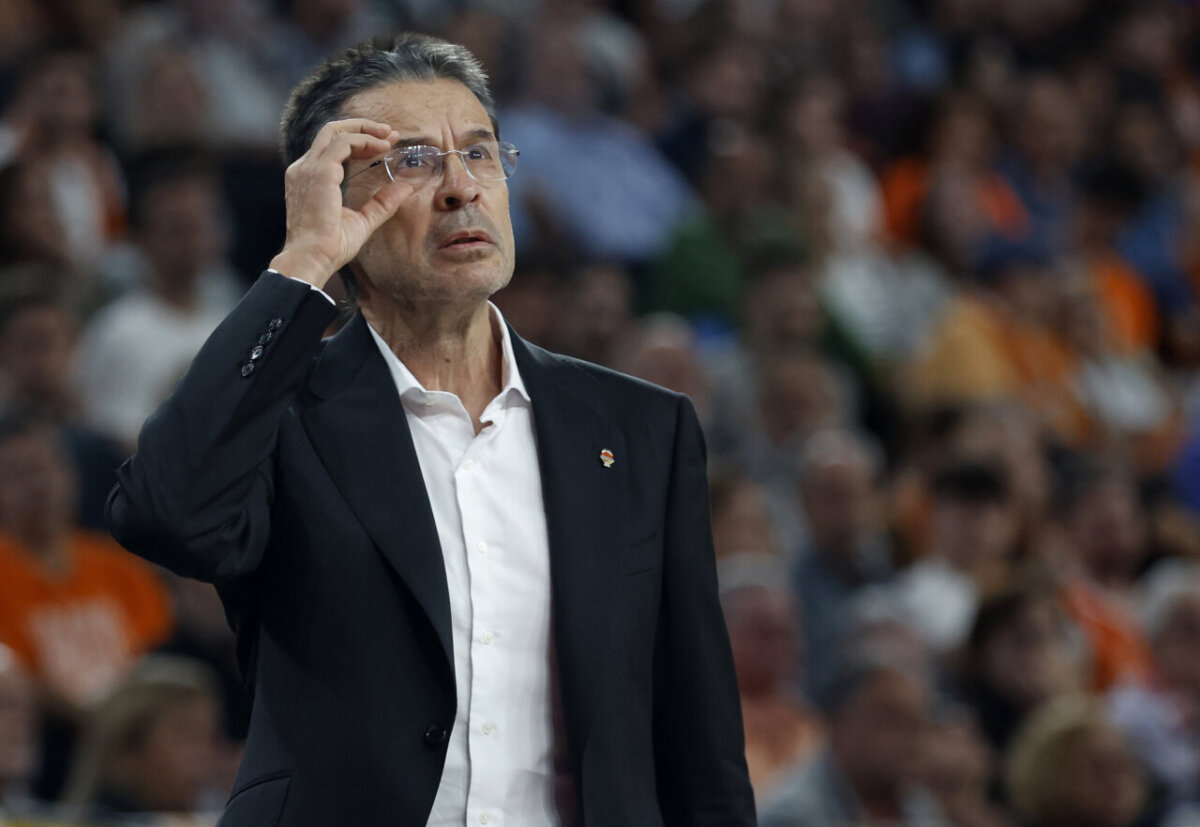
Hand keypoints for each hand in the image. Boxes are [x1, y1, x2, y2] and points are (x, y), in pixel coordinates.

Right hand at [269, 119, 412, 287]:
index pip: (332, 148)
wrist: (312, 257)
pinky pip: (343, 143)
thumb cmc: (331, 246)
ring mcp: (309, 168)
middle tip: (390, 132)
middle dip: (362, 127)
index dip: (360, 141)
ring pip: (337, 132)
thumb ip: (382, 204)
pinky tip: (382, 148)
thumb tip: (406, 189)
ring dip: (366, 131)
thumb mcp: (362, 221)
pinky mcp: (320, 171)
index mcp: (310, 179)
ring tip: (390, 138)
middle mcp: (305, 169)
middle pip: (331, 132)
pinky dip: (364, 141)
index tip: (384, 144)